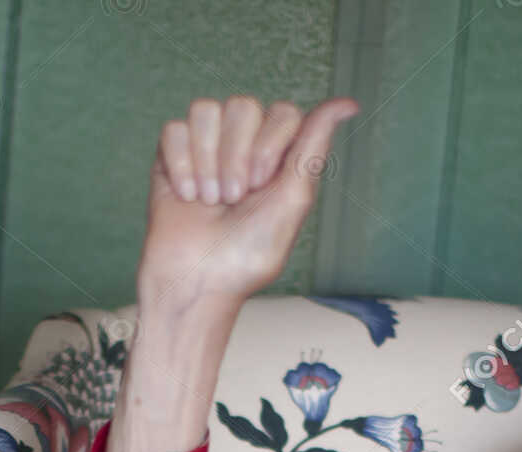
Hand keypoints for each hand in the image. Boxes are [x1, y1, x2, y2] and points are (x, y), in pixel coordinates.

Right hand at [137, 94, 358, 315]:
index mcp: (280, 155)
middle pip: (243, 105)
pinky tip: (188, 196)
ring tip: (211, 200)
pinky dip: (181, 166)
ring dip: (208, 162)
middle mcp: (245, 143)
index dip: (270, 144)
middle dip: (238, 156)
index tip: (262, 185)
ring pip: (206, 110)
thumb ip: (314, 148)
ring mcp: (208, 145)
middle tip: (235, 198)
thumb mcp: (292, 201)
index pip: (283, 112)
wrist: (198, 277)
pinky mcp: (173, 151)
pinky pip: (175, 129)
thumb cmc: (249, 251)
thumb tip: (348, 103)